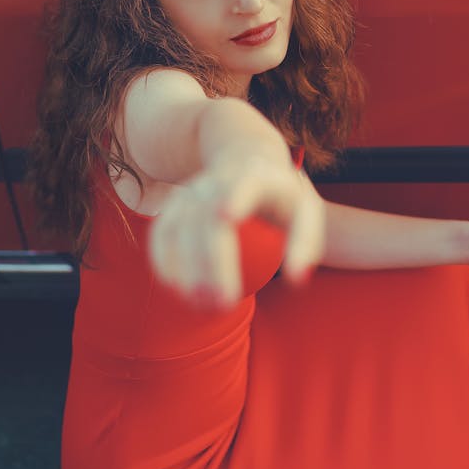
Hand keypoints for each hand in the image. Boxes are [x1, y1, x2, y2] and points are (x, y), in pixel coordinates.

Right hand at [149, 156, 324, 306]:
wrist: (248, 162)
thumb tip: (296, 281)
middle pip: (207, 217)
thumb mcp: (305, 212)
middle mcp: (217, 179)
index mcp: (254, 174)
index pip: (242, 183)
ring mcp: (192, 190)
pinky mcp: (174, 204)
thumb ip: (305, 243)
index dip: (234, 196)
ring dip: (185, 269)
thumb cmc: (283, 199)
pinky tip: (177, 291)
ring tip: (201, 306)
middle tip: (223, 303)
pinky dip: (165, 261)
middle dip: (211, 261)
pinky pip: (163, 233)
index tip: (227, 217)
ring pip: (179, 227)